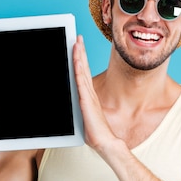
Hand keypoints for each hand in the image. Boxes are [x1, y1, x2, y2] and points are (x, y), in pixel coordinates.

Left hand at [73, 35, 114, 153]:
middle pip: (84, 68)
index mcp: (88, 95)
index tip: (78, 48)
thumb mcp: (85, 117)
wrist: (104, 142)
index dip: (81, 60)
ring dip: (79, 57)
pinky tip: (76, 60)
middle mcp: (89, 93)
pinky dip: (79, 70)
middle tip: (78, 39)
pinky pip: (81, 82)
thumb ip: (80, 109)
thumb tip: (75, 105)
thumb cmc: (95, 133)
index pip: (83, 74)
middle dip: (81, 52)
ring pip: (82, 72)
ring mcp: (88, 96)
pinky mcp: (86, 101)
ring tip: (77, 43)